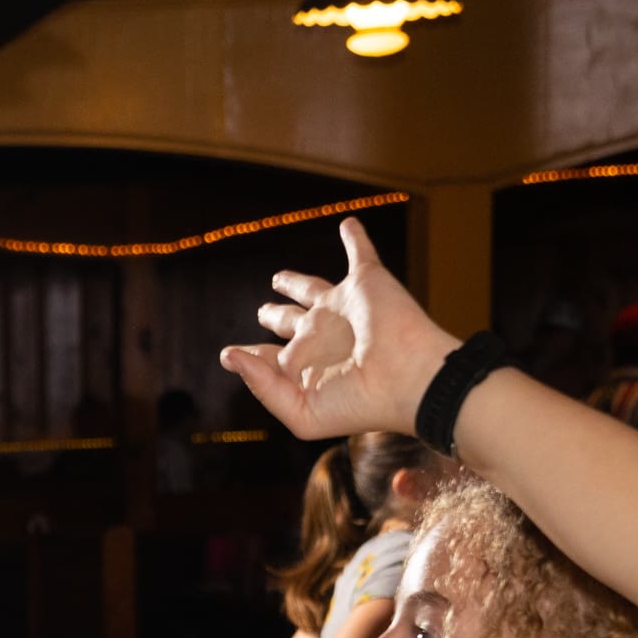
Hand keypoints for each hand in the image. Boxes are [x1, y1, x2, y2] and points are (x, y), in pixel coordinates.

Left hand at [217, 217, 460, 444]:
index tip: (230, 354)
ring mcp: (342, 307)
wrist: (408, 377)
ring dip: (295, 281)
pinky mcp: (365, 281)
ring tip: (278, 278)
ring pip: (311, 288)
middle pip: (290, 321)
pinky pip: (359, 252)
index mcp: (308, 367)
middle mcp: (322, 336)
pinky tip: (348, 225)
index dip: (251, 356)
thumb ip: (262, 387)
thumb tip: (229, 356)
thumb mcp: (301, 412)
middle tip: (262, 311)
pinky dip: (354, 237)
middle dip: (274, 315)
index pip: (272, 359)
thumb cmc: (360, 403)